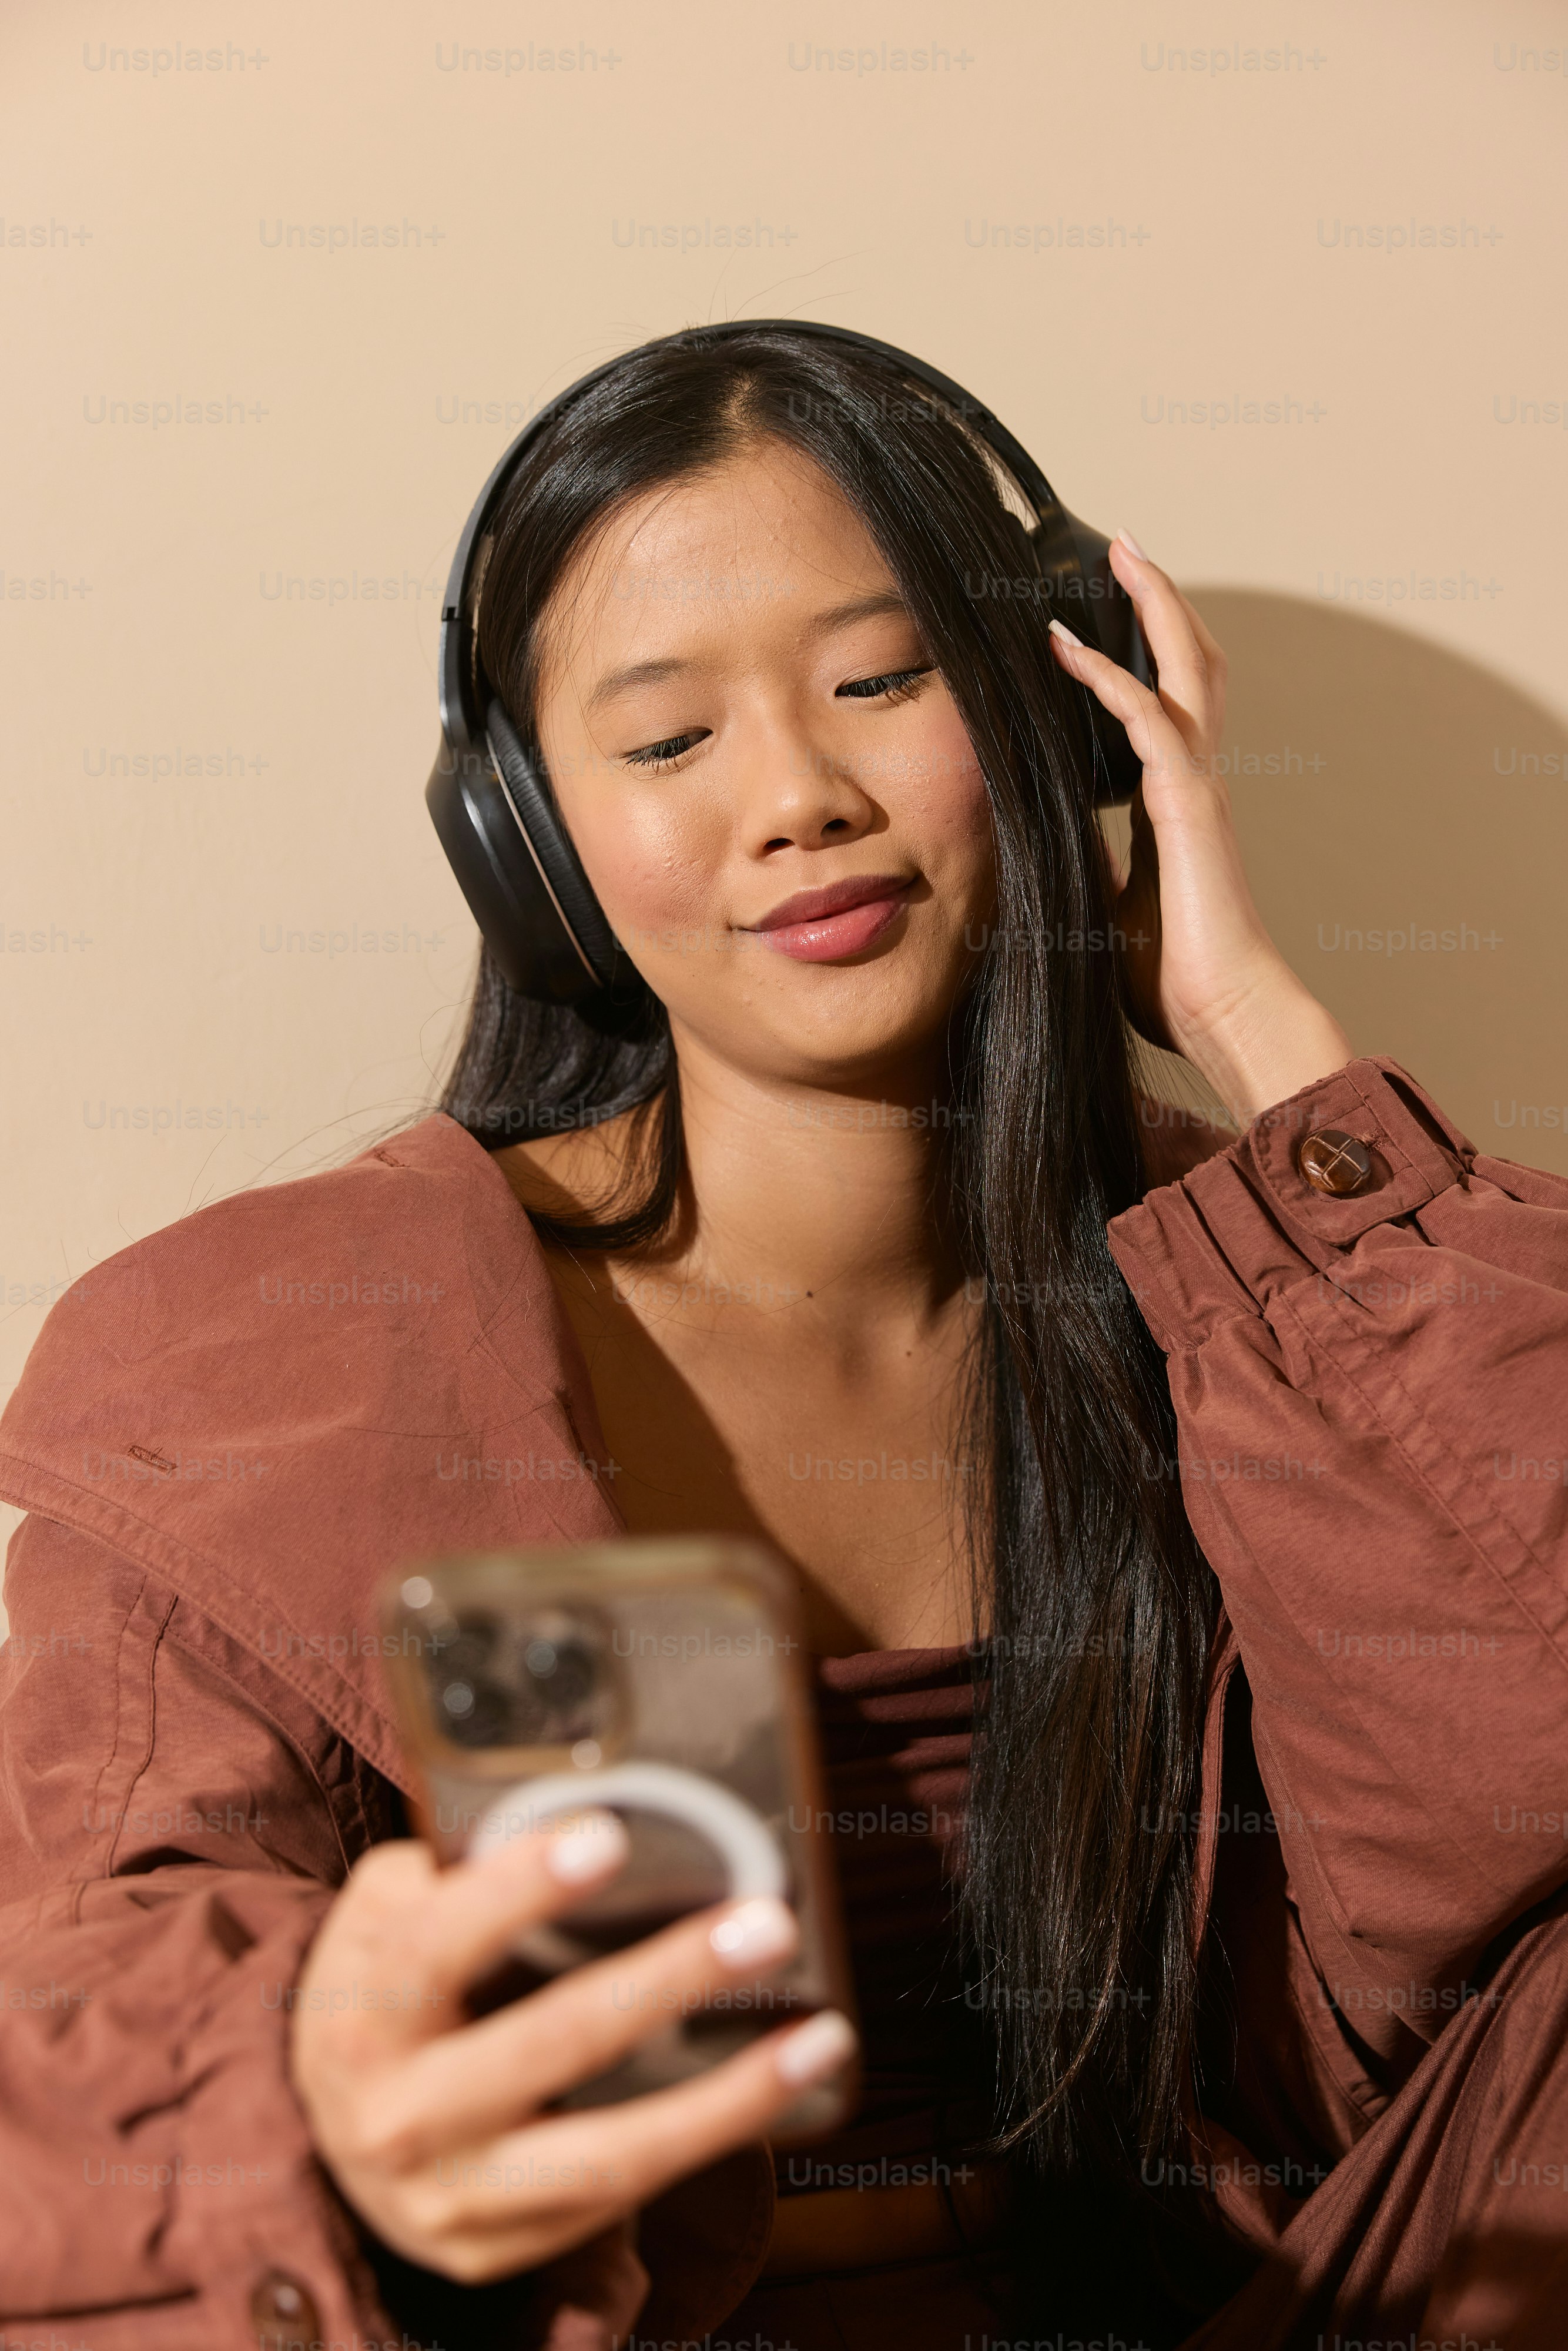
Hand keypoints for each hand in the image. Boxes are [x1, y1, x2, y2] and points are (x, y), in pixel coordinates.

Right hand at [291, 1810, 854, 2285]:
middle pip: (548, 2046)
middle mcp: (401, 2118)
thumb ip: (456, 1865)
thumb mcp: (387, 1918)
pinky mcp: (503, 2248)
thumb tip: (575, 1800)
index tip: (608, 1834)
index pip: (436, 1946)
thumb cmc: (385, 1989)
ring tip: (818, 2036)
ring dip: (729, 2096)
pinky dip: (713, 2138)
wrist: (333, 2137)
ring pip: (610, 2152)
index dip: (518, 1889)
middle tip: (767, 1922)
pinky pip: (624, 2196)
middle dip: (667, 1981)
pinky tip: (779, 2084)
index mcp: (359, 2014)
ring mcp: (456, 2197)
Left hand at [1048, 534, 1352, 1122]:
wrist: (1224, 1017)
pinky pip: (1149, 720)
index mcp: (1175, 805)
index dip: (1135, 654)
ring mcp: (1198, 788)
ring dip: (1150, 607)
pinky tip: (1068, 646)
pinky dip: (1110, 676)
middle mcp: (1193, 782)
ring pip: (1184, 669)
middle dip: (1158, 602)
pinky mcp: (1190, 806)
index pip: (1159, 706)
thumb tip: (1047, 852)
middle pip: (1188, 664)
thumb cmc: (1171, 981)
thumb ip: (1090, 867)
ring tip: (1120, 553)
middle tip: (1125, 546)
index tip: (1096, 616)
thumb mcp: (1107, 908)